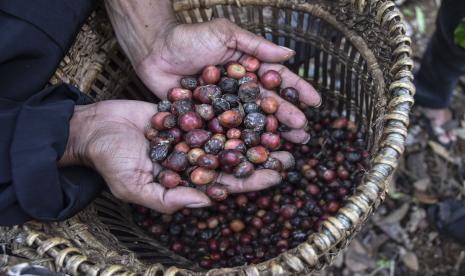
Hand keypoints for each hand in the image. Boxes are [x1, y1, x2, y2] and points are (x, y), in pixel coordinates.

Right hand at [59, 100, 293, 212]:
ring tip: (280, 126)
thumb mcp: (135, 187)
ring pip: (228, 134)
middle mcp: (194, 158)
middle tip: (291, 152)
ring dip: (253, 131)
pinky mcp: (185, 113)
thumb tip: (206, 203)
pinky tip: (253, 101)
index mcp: (187, 181)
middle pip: (234, 159)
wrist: (95, 127)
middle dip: (262, 156)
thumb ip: (169, 198)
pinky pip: (211, 109)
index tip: (278, 175)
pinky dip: (231, 107)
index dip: (252, 180)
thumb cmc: (110, 161)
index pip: (226, 183)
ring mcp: (191, 134)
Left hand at [135, 19, 320, 142]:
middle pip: (266, 107)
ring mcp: (223, 107)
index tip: (316, 102)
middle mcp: (238, 91)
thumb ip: (256, 46)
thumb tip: (290, 55)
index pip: (277, 81)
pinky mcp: (205, 120)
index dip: (297, 90)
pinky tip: (250, 155)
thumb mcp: (226, 34)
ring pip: (249, 124)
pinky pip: (223, 134)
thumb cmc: (190, 37)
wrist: (154, 49)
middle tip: (304, 134)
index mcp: (247, 70)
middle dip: (287, 119)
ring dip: (267, 136)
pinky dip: (236, 145)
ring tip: (286, 148)